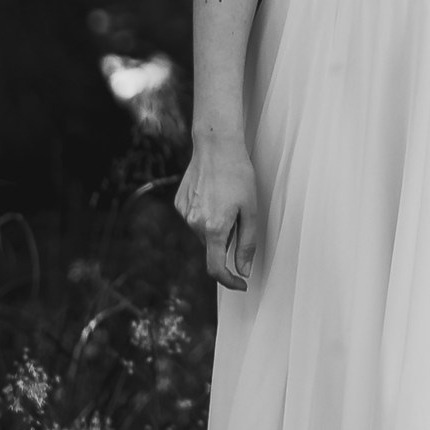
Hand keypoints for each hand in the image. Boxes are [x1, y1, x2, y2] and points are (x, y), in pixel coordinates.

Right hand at [175, 132, 258, 288]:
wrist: (216, 146)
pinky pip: (195, 219)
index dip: (229, 281)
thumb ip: (247, 244)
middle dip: (226, 240)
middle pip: (212, 247)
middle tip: (238, 214)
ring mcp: (184, 213)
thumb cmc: (238, 175)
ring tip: (226, 199)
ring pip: (203, 233)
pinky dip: (205, 214)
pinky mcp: (179, 203)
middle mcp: (194, 224)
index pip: (216, 268)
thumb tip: (243, 270)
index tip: (240, 283)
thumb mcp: (250, 211)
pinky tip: (213, 193)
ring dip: (215, 226)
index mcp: (213, 228)